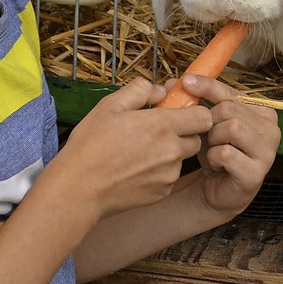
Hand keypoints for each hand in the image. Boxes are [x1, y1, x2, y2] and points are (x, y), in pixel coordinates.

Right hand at [47, 77, 213, 220]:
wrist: (78, 189)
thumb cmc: (90, 144)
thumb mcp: (110, 105)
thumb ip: (140, 90)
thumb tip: (161, 90)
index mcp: (161, 125)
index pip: (204, 116)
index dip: (194, 111)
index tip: (179, 110)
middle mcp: (171, 151)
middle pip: (196, 138)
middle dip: (184, 131)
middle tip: (158, 129)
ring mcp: (168, 174)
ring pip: (183, 157)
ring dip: (172, 151)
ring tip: (142, 150)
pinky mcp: (162, 192)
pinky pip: (170, 176)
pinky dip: (161, 170)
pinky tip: (137, 168)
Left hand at [177, 75, 279, 218]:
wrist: (218, 187)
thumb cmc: (216, 149)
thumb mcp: (206, 121)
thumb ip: (193, 100)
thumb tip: (172, 83)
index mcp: (262, 110)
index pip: (231, 91)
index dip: (207, 86)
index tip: (186, 81)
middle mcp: (271, 128)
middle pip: (229, 109)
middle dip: (209, 122)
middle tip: (206, 136)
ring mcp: (268, 152)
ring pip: (231, 128)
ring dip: (212, 140)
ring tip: (213, 149)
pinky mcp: (256, 173)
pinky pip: (226, 154)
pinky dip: (213, 158)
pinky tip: (216, 165)